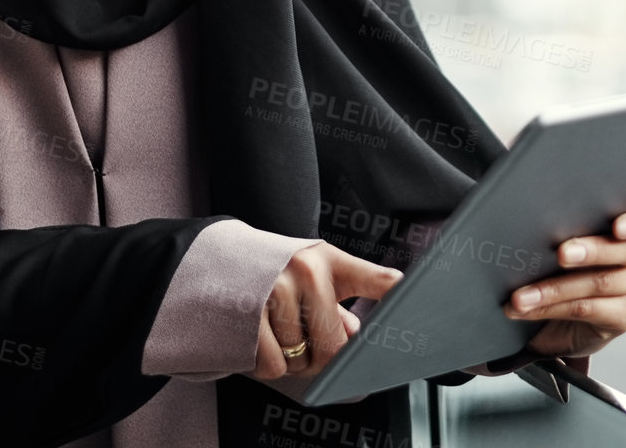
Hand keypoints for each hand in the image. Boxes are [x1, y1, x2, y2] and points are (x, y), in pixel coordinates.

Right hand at [252, 242, 402, 380]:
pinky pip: (275, 366)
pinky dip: (268, 364)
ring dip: (291, 360)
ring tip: (274, 331)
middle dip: (323, 356)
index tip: (417, 303)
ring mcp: (275, 293)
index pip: (375, 278)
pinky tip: (257, 339)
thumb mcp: (307, 275)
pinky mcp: (248, 317)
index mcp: (327, 260)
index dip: (397, 295)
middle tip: (305, 340)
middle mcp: (305, 272)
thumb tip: (352, 334)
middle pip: (336, 345)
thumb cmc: (271, 274)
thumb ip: (336, 303)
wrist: (208, 262)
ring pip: (302, 360)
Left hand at [502, 195, 625, 360]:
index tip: (618, 226)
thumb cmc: (571, 257)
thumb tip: (539, 216)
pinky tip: (527, 307)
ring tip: (523, 294)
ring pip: (602, 282)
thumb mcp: (576, 232)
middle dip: (592, 251)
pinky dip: (552, 307)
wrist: (567, 312)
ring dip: (555, 287)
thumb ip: (575, 220)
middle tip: (561, 254)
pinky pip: (587, 308)